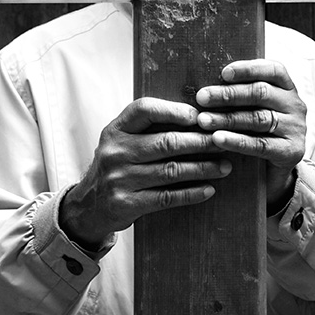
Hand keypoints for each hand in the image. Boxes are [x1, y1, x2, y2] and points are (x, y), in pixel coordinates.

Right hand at [61, 98, 229, 247]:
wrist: (89, 204)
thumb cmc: (117, 165)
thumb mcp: (122, 140)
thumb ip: (149, 128)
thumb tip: (198, 117)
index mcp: (116, 129)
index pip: (144, 109)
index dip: (174, 110)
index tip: (200, 116)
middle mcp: (115, 152)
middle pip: (166, 142)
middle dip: (200, 141)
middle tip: (224, 142)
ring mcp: (119, 179)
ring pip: (170, 170)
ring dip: (203, 168)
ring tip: (225, 166)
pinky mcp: (126, 204)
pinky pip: (166, 198)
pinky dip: (191, 193)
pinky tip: (209, 189)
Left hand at [195, 60, 305, 208]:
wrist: (275, 171)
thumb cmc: (257, 131)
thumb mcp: (253, 108)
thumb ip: (238, 95)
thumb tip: (204, 86)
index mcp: (286, 88)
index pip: (272, 70)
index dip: (248, 69)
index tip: (223, 73)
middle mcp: (294, 105)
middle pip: (261, 93)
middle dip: (228, 94)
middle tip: (201, 97)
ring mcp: (296, 128)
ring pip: (258, 118)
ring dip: (227, 118)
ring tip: (203, 120)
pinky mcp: (292, 151)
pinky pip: (260, 144)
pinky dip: (237, 141)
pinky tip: (217, 138)